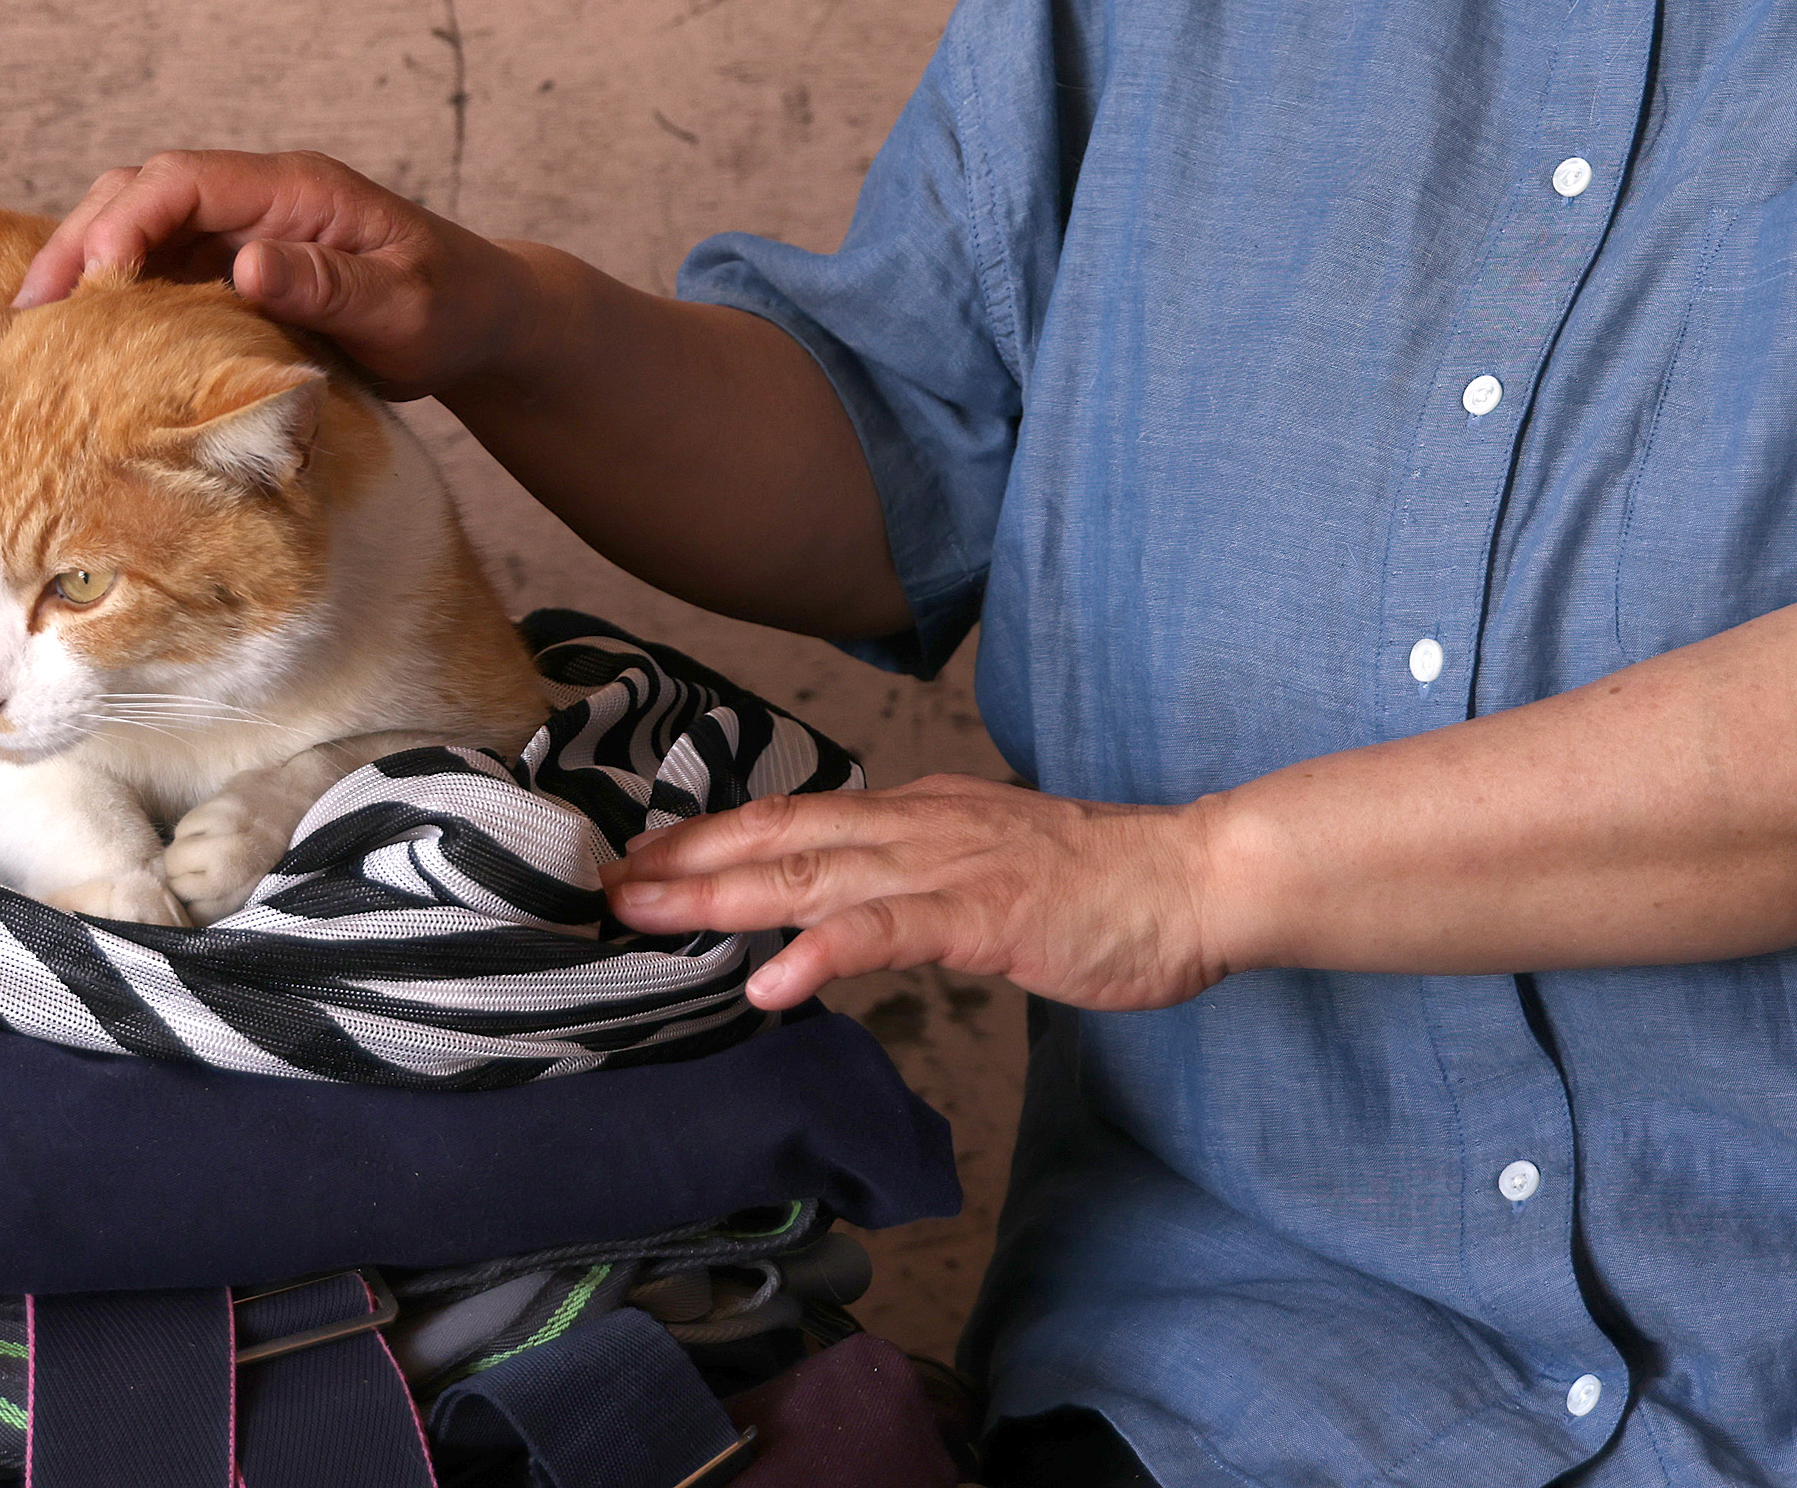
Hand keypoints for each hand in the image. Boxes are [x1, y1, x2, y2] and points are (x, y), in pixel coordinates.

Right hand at [12, 149, 532, 400]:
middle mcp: (259, 201)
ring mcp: (244, 233)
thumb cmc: (453, 309)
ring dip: (85, 268)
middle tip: (31, 312)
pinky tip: (81, 344)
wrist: (481, 319)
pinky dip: (115, 298)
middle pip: (142, 193)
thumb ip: (333, 285)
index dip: (128, 219)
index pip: (185, 179)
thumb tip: (251, 265)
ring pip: (139, 228)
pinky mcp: (235, 271)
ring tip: (34, 332)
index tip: (93, 276)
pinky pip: (159, 269)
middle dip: (80, 240)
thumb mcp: (407, 305)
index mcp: (296, 189)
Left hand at [605, 775, 1236, 1014]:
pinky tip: (772, 982)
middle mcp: (918, 825)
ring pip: (814, 875)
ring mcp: (949, 866)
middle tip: (602, 885)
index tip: (637, 861)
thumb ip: (916, 880)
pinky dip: (823, 953)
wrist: (1193, 878)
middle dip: (684, 863)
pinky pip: (890, 931)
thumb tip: (850, 904)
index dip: (709, 839)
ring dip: (721, 896)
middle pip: (779, 839)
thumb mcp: (986, 868)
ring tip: (646, 918)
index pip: (793, 820)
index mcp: (917, 814)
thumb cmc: (1100, 887)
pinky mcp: (985, 914)